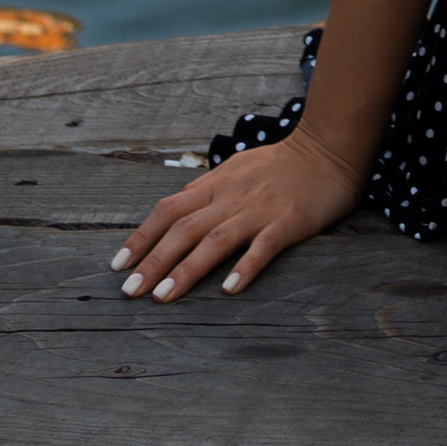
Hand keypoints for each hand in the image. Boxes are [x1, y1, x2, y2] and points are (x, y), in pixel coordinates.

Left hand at [111, 128, 364, 303]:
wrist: (329, 148)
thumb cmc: (281, 164)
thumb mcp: (236, 169)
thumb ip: (208, 192)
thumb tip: (174, 214)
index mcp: (217, 184)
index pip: (168, 210)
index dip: (141, 237)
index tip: (117, 265)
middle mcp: (232, 196)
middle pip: (184, 228)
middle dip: (153, 261)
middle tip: (129, 292)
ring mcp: (260, 209)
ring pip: (216, 240)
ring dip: (187, 269)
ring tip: (163, 297)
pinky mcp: (289, 221)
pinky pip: (264, 245)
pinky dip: (245, 266)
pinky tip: (230, 289)